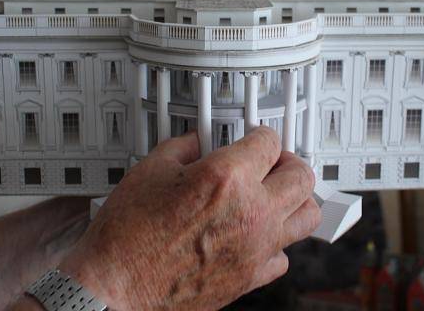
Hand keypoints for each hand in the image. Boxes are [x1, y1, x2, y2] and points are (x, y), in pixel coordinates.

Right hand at [57, 126, 319, 309]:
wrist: (115, 289)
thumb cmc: (126, 238)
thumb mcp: (150, 170)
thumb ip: (184, 147)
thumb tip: (198, 142)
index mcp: (226, 178)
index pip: (269, 142)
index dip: (260, 134)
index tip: (255, 138)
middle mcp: (251, 212)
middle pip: (303, 176)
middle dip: (289, 162)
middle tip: (272, 162)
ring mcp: (256, 247)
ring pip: (308, 216)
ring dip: (295, 200)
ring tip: (276, 195)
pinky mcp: (251, 278)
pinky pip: (284, 255)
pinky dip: (276, 242)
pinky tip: (257, 235)